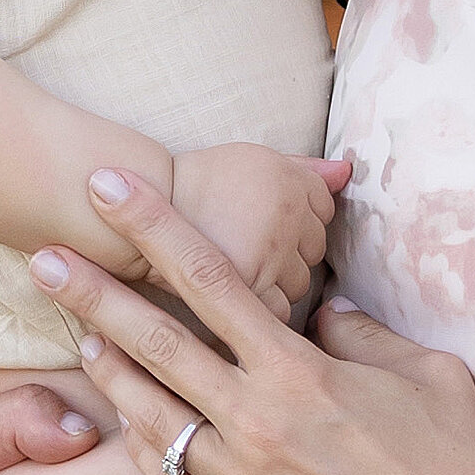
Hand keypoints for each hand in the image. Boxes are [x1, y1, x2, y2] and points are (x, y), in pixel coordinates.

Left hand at [32, 183, 474, 474]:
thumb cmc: (458, 462)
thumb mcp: (422, 372)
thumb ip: (362, 332)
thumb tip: (323, 310)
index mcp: (299, 372)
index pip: (209, 279)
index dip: (153, 226)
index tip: (108, 187)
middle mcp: (256, 424)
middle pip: (154, 342)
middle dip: (93, 293)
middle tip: (42, 258)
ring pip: (149, 416)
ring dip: (108, 371)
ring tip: (78, 336)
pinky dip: (143, 446)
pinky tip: (127, 422)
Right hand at [158, 144, 350, 320]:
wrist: (128, 211)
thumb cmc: (192, 186)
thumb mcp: (249, 162)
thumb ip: (303, 170)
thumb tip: (347, 171)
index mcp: (288, 177)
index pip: (323, 206)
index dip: (294, 219)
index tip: (261, 220)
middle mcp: (286, 211)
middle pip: (314, 248)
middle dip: (288, 253)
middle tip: (245, 247)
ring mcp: (269, 251)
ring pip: (297, 283)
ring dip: (274, 284)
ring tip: (236, 271)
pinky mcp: (248, 287)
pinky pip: (277, 312)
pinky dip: (260, 312)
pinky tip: (237, 300)